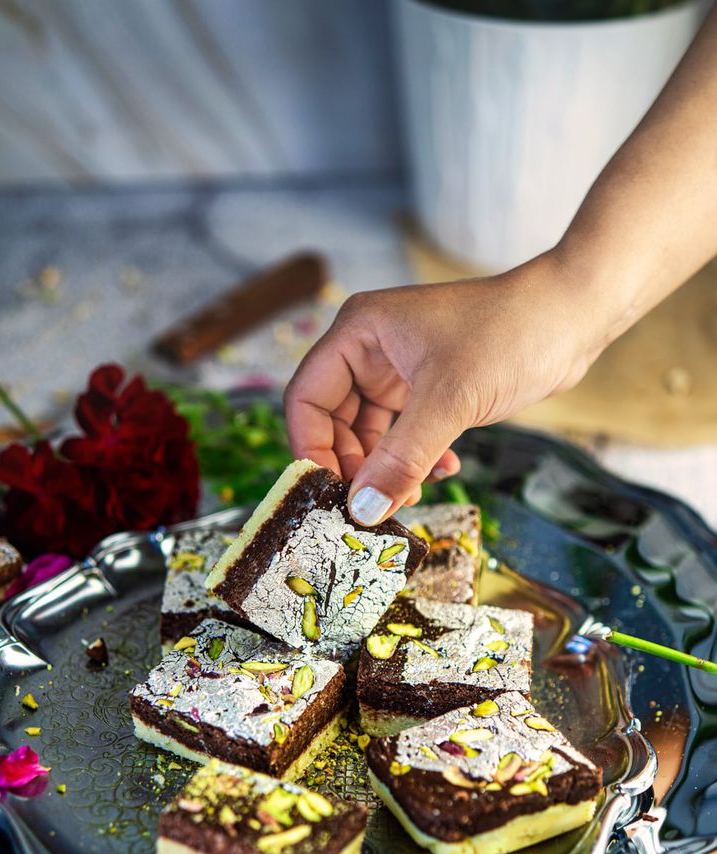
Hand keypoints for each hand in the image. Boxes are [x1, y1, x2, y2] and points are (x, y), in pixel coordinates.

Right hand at [284, 251, 605, 523]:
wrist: (573, 316)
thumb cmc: (511, 335)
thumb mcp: (450, 401)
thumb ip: (401, 459)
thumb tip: (361, 512)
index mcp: (358, 333)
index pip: (306, 399)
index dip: (312, 450)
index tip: (330, 496)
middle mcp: (369, 349)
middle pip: (332, 422)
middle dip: (353, 467)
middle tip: (373, 507)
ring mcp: (397, 369)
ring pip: (367, 434)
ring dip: (386, 469)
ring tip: (413, 495)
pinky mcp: (426, 388)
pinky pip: (401, 435)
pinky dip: (414, 460)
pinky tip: (444, 472)